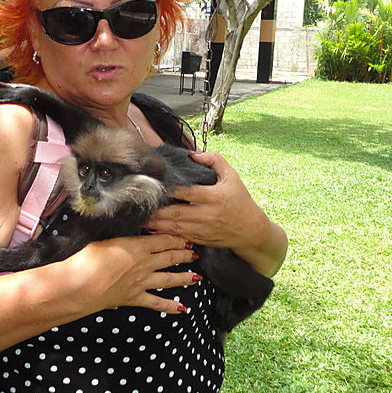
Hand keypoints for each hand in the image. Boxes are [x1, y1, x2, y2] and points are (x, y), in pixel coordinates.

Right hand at [65, 234, 199, 314]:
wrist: (81, 285)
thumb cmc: (87, 260)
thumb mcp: (104, 240)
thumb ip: (119, 238)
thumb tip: (125, 235)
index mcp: (137, 246)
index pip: (164, 240)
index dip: (177, 238)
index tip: (185, 236)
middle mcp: (144, 264)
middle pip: (170, 257)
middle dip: (184, 254)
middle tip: (194, 252)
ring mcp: (141, 282)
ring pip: (169, 279)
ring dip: (184, 278)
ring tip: (196, 277)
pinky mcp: (135, 298)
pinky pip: (156, 303)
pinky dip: (170, 306)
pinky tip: (181, 308)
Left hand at [146, 151, 286, 276]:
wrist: (251, 230)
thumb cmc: (241, 200)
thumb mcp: (232, 176)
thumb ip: (214, 160)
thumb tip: (193, 153)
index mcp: (214, 197)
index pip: (187, 192)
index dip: (170, 189)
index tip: (154, 184)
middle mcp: (207, 214)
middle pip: (176, 212)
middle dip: (156, 211)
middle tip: (139, 205)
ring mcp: (203, 229)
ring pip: (174, 227)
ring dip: (156, 224)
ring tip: (140, 218)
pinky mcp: (200, 239)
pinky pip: (179, 236)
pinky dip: (164, 234)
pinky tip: (152, 230)